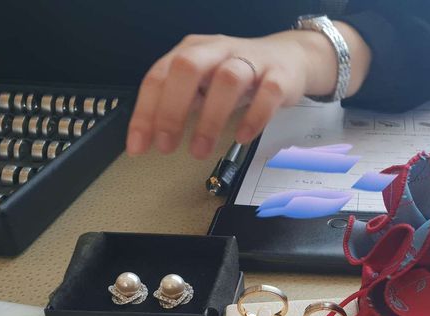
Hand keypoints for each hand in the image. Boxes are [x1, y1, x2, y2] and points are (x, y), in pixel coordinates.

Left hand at [126, 25, 369, 159]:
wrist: (289, 58)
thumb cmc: (239, 76)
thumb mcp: (203, 84)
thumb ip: (178, 104)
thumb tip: (149, 136)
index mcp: (192, 51)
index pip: (159, 76)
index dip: (145, 113)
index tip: (139, 148)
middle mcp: (218, 50)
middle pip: (188, 68)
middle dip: (172, 109)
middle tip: (166, 147)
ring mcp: (251, 61)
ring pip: (227, 80)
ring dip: (210, 119)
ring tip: (199, 151)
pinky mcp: (279, 76)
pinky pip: (268, 93)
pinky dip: (254, 117)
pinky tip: (242, 137)